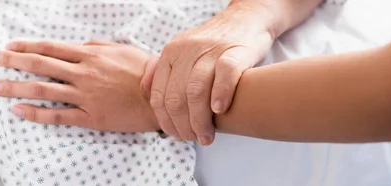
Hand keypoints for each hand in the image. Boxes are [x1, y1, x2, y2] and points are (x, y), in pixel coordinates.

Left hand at [0, 40, 159, 131]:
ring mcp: (85, 96)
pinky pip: (58, 115)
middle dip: (14, 62)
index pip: (51, 48)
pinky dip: (36, 113)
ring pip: (43, 89)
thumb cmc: (145, 73)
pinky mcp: (90, 117)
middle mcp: (84, 74)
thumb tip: (80, 44)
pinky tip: (20, 110)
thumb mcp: (123, 50)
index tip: (10, 47)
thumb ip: (98, 46)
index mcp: (91, 56)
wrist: (159, 99)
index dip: (27, 47)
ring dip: (16, 87)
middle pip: (41, 65)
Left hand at [149, 3, 274, 144]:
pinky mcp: (235, 51)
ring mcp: (211, 50)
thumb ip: (162, 70)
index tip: (178, 135)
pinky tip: (220, 110)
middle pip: (176, 97)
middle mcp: (187, 50)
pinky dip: (220, 94)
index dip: (166, 121)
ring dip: (200, 120)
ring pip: (196, 90)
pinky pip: (225, 73)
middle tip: (195, 139)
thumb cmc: (215, 43)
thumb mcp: (183, 52)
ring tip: (207, 135)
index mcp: (171, 53)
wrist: (246, 19)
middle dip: (184, 126)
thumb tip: (144, 90)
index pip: (159, 95)